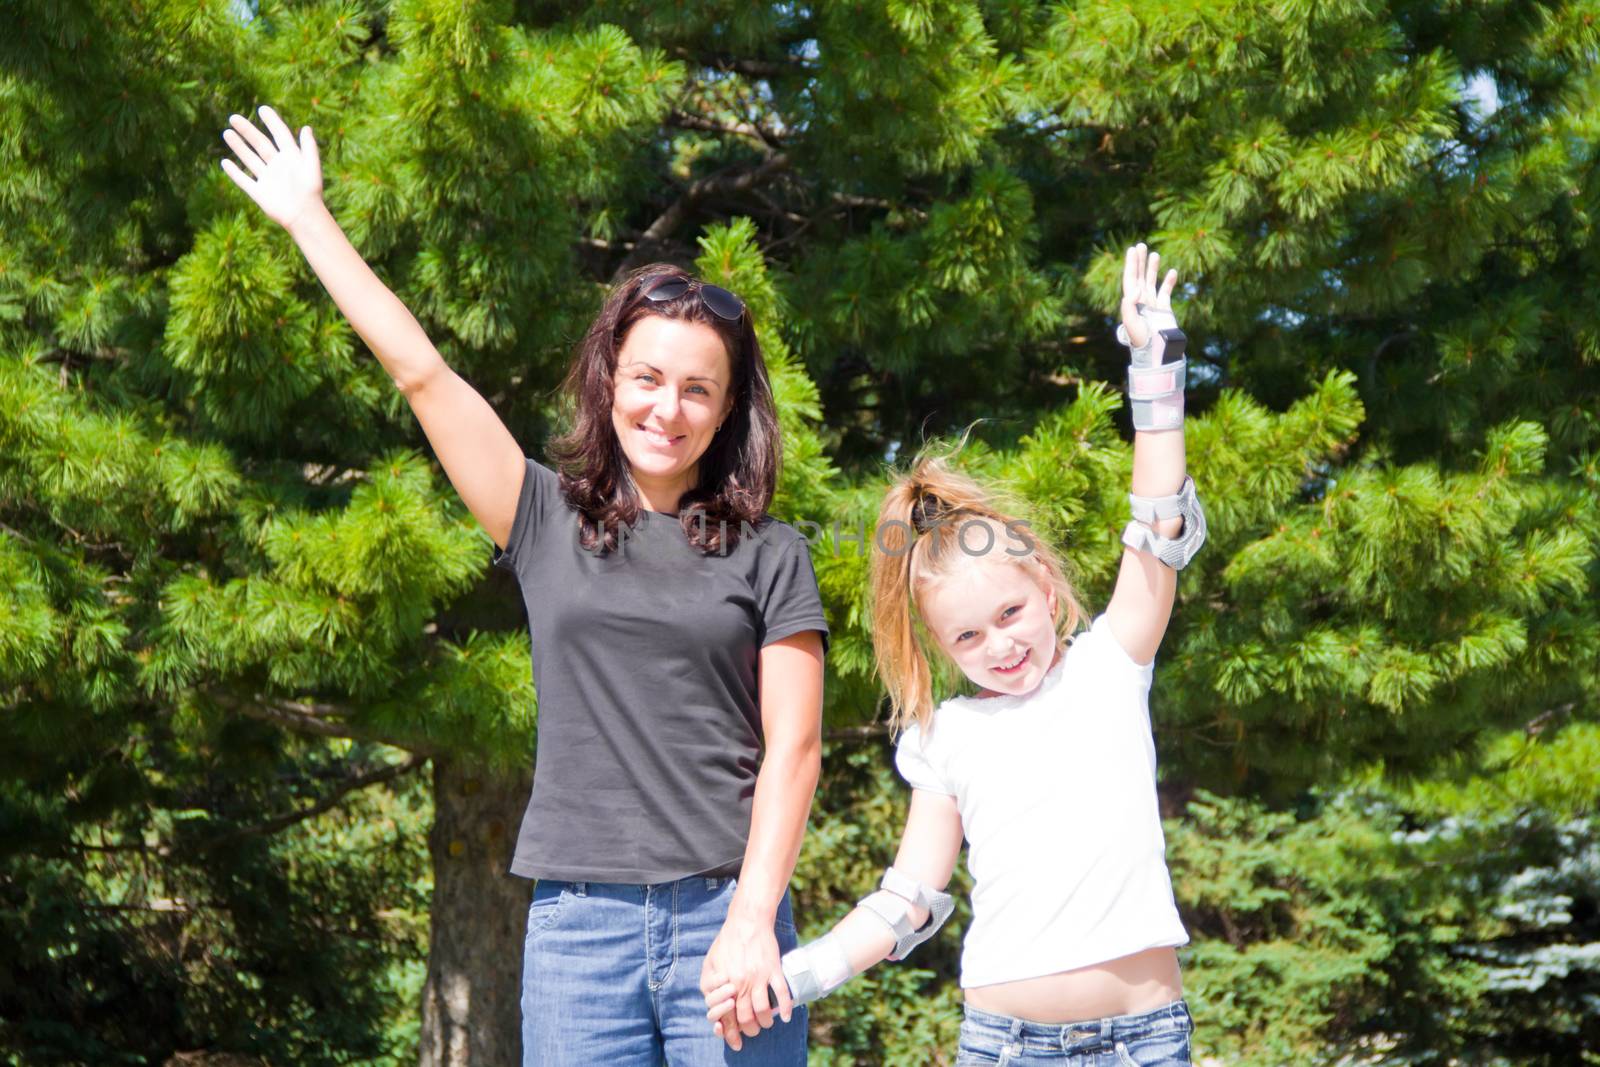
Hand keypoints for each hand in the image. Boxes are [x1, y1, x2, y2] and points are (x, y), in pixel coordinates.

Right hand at [220, 106, 325, 232]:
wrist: (304, 216)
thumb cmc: (311, 192)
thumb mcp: (312, 166)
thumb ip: (309, 147)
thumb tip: (306, 128)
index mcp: (291, 158)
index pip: (280, 135)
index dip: (272, 122)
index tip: (262, 109)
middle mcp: (278, 166)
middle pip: (260, 144)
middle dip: (247, 131)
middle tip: (234, 118)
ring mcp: (267, 179)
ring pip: (250, 159)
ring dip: (238, 146)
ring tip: (227, 133)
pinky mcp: (259, 193)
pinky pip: (244, 180)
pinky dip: (234, 172)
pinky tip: (225, 162)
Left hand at [699, 912, 793, 1052]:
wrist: (747, 921)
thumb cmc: (727, 942)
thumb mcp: (710, 963)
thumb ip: (709, 984)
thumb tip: (712, 1003)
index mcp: (724, 984)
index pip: (727, 1017)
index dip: (731, 1031)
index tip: (736, 1036)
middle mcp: (741, 983)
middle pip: (746, 1018)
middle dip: (750, 1030)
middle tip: (753, 1029)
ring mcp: (759, 977)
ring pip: (764, 1011)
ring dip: (766, 1022)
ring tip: (767, 1022)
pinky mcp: (773, 969)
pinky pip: (782, 994)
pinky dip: (785, 1009)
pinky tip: (785, 1016)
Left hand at [1120, 242, 1178, 350]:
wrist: (1156, 350)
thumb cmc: (1141, 339)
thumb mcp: (1131, 323)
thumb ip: (1129, 307)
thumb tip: (1133, 290)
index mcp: (1131, 302)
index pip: (1130, 278)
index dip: (1131, 264)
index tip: (1132, 250)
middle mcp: (1141, 301)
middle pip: (1139, 276)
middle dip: (1140, 261)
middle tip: (1141, 245)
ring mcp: (1152, 304)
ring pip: (1151, 281)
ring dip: (1152, 268)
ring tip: (1154, 254)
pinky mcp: (1164, 308)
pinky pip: (1166, 291)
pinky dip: (1169, 281)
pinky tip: (1172, 271)